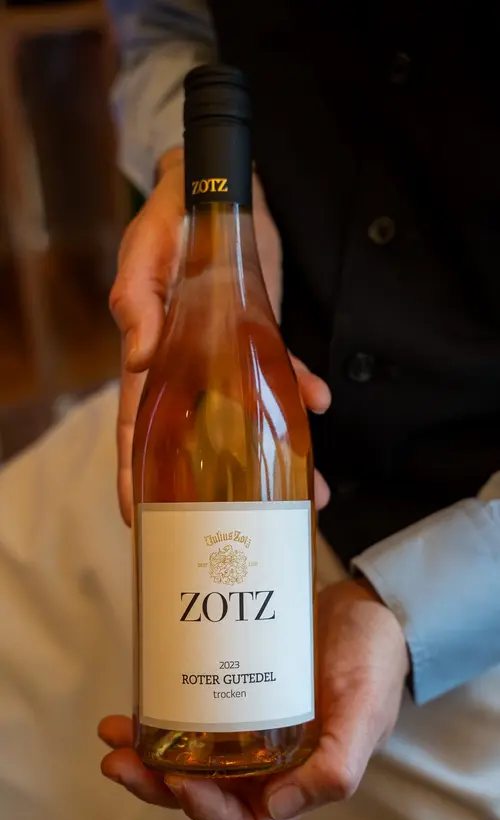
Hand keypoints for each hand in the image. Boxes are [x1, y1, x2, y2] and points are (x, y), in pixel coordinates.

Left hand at [99, 578, 408, 819]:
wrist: (365, 610)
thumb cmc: (374, 663)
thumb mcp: (365, 712)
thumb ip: (338, 764)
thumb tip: (278, 804)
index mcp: (300, 782)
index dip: (207, 813)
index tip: (178, 783)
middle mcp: (268, 765)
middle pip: (203, 794)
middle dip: (156, 785)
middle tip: (119, 760)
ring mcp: (248, 729)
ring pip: (189, 758)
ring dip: (149, 754)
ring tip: (114, 734)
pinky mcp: (235, 693)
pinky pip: (194, 715)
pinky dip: (164, 713)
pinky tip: (141, 698)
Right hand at [110, 148, 330, 525]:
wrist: (216, 188)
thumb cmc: (168, 220)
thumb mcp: (144, 254)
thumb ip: (138, 301)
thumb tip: (140, 358)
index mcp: (149, 356)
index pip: (136, 428)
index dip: (136, 476)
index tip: (141, 520)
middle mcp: (187, 366)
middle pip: (199, 439)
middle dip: (219, 487)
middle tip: (247, 525)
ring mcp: (226, 354)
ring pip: (248, 416)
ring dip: (276, 452)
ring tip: (311, 491)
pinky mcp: (260, 334)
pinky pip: (283, 371)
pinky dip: (302, 388)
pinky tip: (320, 402)